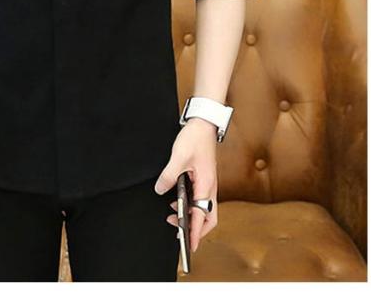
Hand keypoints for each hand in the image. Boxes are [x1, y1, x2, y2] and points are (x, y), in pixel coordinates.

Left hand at [154, 117, 218, 252]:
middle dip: (195, 229)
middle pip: (208, 217)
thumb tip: (160, 190)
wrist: (204, 124)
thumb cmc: (195, 139)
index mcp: (206, 184)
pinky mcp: (203, 178)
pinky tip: (175, 200)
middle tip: (180, 235)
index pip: (201, 215)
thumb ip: (169, 176)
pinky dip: (189, 204)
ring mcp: (208, 183)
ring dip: (190, 216)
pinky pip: (199, 198)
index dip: (194, 231)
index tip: (189, 245)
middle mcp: (210, 187)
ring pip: (204, 208)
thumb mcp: (178, 157)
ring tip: (172, 216)